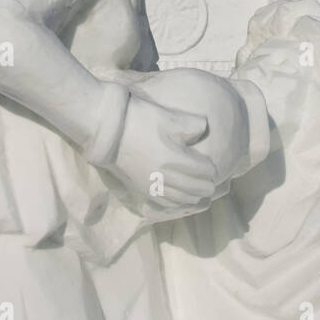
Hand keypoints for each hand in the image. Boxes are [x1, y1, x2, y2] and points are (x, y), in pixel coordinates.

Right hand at [106, 95, 215, 209]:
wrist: (107, 130)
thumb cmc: (138, 119)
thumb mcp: (167, 116)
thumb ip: (191, 124)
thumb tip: (205, 128)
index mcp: (173, 158)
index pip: (202, 171)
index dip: (211, 169)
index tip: (213, 166)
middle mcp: (164, 176)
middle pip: (194, 189)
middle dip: (206, 186)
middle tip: (212, 182)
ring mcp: (151, 184)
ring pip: (180, 199)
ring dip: (193, 197)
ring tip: (200, 193)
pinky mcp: (140, 187)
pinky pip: (164, 202)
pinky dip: (177, 203)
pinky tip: (180, 200)